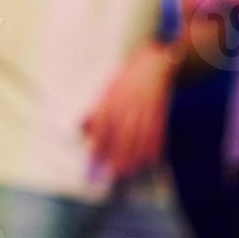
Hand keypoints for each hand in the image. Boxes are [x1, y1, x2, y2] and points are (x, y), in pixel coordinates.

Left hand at [80, 42, 176, 179]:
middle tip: (113, 174)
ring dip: (135, 155)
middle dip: (117, 155)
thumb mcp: (108, 89)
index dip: (98, 143)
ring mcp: (145, 107)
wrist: (155, 63)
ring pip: (139, 135)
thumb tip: (79, 126)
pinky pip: (157, 129)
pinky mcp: (159, 110)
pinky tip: (150, 158)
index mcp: (113, 98)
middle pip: (122, 133)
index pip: (104, 124)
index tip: (94, 161)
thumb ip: (95, 109)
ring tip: (129, 171)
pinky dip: (154, 144)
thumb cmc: (127, 78)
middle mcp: (128, 103)